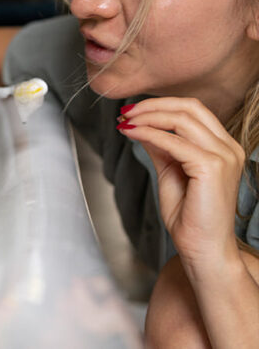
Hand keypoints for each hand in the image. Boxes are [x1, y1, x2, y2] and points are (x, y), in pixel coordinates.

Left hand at [117, 98, 244, 269]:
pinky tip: (131, 134)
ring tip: (124, 122)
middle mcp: (229, 148)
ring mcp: (224, 156)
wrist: (202, 249)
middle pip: (190, 107)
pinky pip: (173, 142)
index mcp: (223, 147)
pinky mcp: (212, 168)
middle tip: (124, 112)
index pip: (193, 110)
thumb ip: (162, 148)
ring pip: (181, 119)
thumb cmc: (189, 217)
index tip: (131, 111)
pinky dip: (148, 133)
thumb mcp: (171, 172)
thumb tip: (142, 126)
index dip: (160, 105)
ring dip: (147, 116)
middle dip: (152, 105)